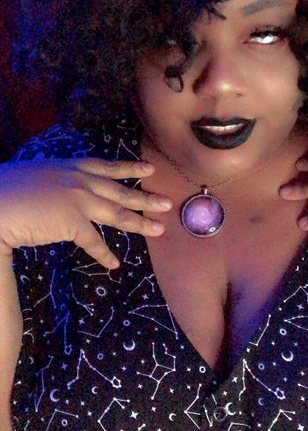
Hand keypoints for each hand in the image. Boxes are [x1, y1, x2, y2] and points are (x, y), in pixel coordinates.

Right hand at [0, 158, 171, 267]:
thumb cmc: (8, 188)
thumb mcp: (39, 174)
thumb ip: (57, 179)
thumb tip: (64, 189)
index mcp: (71, 167)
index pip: (107, 166)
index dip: (130, 168)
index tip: (150, 169)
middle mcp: (79, 180)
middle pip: (120, 191)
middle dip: (146, 198)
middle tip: (168, 203)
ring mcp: (78, 200)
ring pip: (117, 214)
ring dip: (140, 223)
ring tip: (159, 229)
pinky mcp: (72, 222)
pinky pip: (94, 242)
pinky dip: (105, 254)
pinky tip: (115, 263)